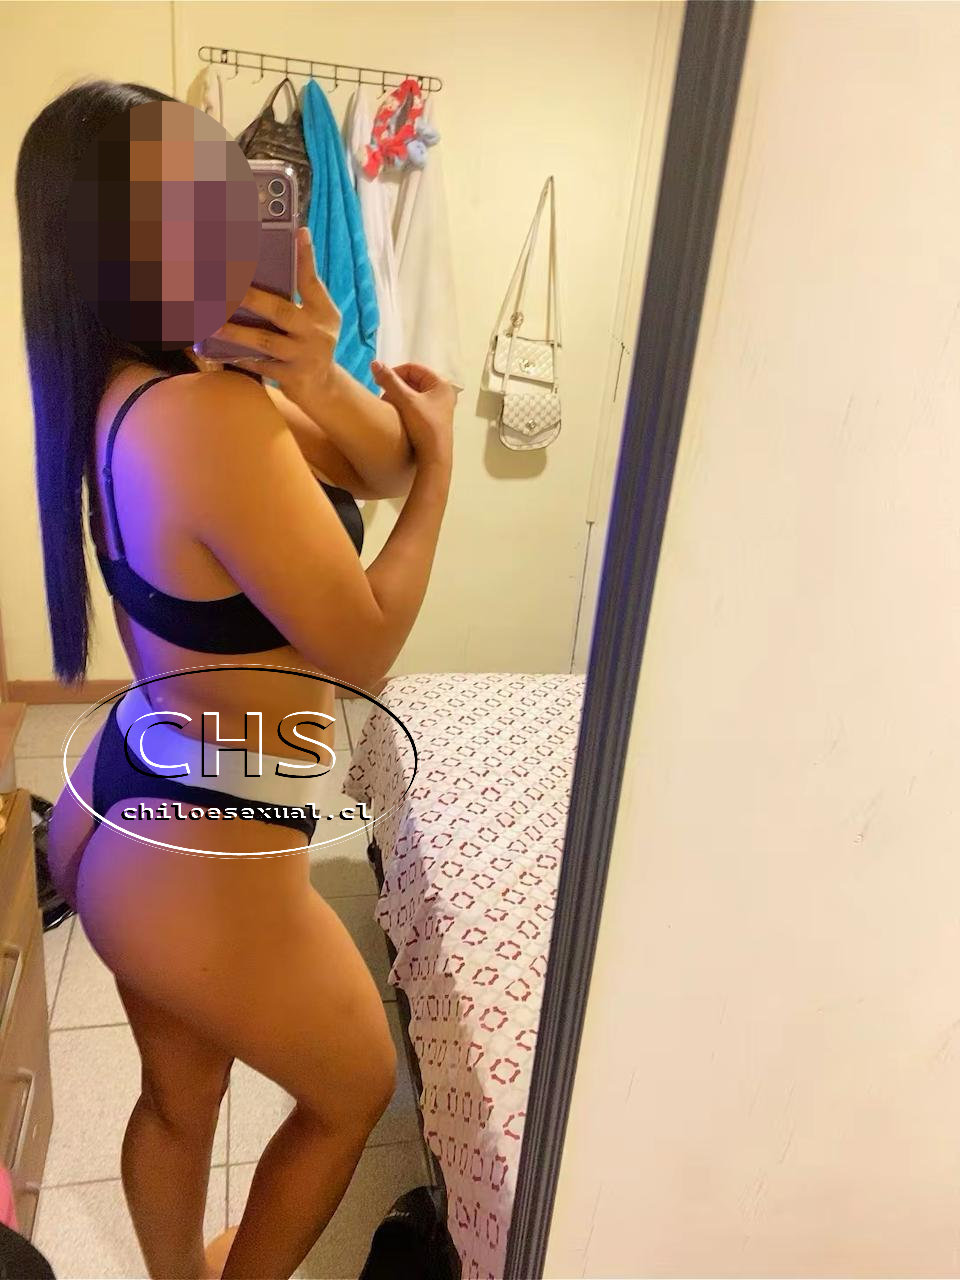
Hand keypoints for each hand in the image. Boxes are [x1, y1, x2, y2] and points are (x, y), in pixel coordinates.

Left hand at [209, 226, 340, 404]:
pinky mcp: (292, 378)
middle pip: (281, 311)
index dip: (306, 258)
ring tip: (211, 323)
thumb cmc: (311, 343)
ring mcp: (304, 357)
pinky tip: (219, 349)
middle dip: (252, 298)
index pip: (312, 281)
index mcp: (323, 312)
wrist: (323, 387)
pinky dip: (239, 356)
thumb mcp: (315, 319)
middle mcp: (317, 333)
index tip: (299, 233)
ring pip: (265, 341)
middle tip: (225, 288)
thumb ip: (300, 297)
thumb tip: (268, 267)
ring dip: (236, 331)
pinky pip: (260, 365)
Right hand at [370, 361, 456, 467]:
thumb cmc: (424, 427)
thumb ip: (389, 381)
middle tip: (383, 397)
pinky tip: (396, 416)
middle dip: (395, 387)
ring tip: (388, 407)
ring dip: (398, 398)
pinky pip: (415, 406)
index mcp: (440, 384)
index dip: (394, 373)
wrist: (434, 458)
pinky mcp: (433, 419)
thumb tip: (375, 363)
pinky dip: (404, 407)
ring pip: (412, 394)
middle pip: (413, 381)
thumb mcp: (405, 401)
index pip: (412, 368)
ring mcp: (439, 407)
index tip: (379, 383)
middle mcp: (442, 393)